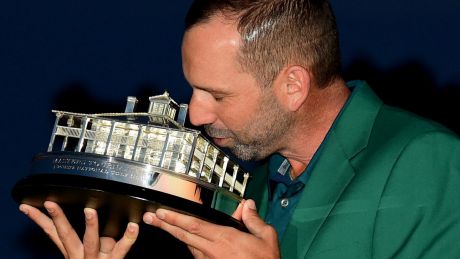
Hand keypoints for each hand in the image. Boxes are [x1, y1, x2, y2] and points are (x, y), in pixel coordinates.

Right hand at [19, 201, 138, 258]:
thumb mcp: (84, 253)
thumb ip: (87, 238)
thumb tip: (89, 216)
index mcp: (73, 251)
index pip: (53, 233)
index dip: (40, 220)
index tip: (28, 207)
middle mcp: (81, 255)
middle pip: (66, 236)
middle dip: (58, 219)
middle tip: (50, 204)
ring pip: (91, 242)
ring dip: (90, 227)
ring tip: (89, 211)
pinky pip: (122, 249)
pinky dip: (129, 238)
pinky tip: (133, 226)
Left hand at [143, 199, 279, 258]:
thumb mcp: (266, 237)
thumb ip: (254, 219)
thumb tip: (248, 205)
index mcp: (224, 238)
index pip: (193, 225)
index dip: (175, 218)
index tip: (162, 212)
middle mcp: (213, 250)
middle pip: (183, 235)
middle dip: (165, 225)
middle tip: (150, 218)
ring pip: (189, 246)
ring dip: (175, 235)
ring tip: (163, 225)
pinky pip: (197, 256)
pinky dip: (191, 246)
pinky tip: (187, 241)